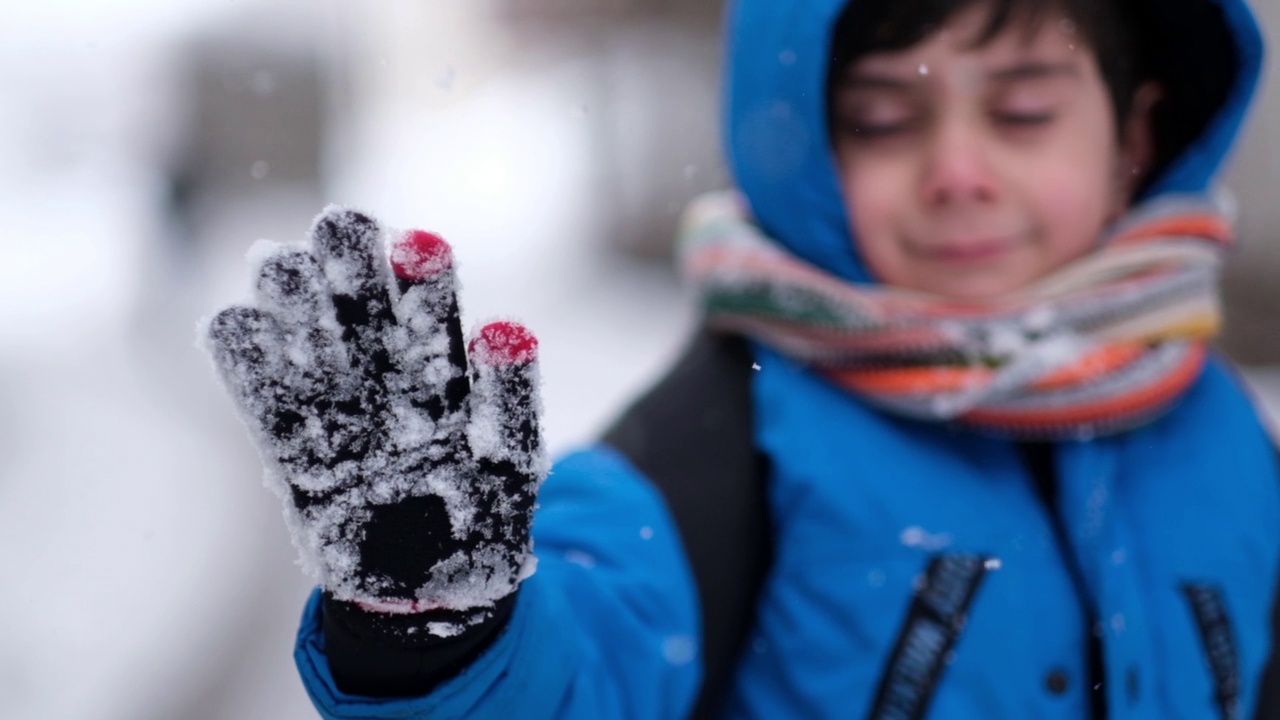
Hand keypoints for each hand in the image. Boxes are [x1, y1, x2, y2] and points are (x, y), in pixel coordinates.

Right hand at [205, 207, 545, 634]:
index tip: (418, 240)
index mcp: (440, 378)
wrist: (431, 591)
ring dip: (295, 303)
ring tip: (279, 261)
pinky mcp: (293, 458)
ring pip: (311, 346)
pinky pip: (264, 406)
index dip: (422, 279)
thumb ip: (511, 402)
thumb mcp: (512, 464)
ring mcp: (337, 416)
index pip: (429, 314)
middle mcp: (384, 385)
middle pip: (364, 314)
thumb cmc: (485, 520)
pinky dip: (246, 365)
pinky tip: (231, 320)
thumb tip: (508, 331)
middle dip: (351, 269)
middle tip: (337, 224)